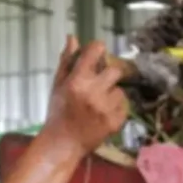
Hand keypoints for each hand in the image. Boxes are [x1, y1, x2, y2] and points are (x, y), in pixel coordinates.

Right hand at [42, 36, 127, 157]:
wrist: (63, 144)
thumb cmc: (58, 112)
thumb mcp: (58, 85)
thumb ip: (67, 61)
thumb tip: (73, 37)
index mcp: (77, 80)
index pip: (96, 51)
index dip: (98, 50)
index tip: (97, 55)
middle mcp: (93, 92)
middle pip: (115, 70)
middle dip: (108, 75)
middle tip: (100, 83)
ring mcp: (106, 108)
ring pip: (120, 90)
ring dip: (112, 94)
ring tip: (100, 103)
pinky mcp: (115, 122)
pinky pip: (124, 106)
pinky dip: (117, 108)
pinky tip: (104, 114)